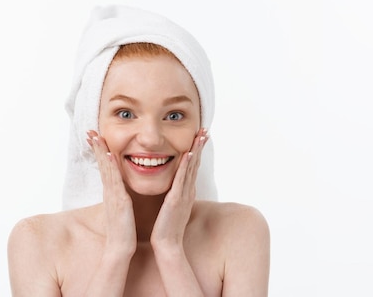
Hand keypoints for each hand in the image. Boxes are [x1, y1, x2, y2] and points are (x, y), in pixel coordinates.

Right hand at [87, 130, 136, 255]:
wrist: (121, 248)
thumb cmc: (124, 229)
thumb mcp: (122, 208)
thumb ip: (121, 197)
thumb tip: (121, 190)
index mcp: (112, 192)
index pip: (105, 168)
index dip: (100, 153)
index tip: (96, 138)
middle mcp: (110, 191)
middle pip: (102, 165)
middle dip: (96, 147)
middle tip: (91, 131)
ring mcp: (113, 195)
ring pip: (106, 169)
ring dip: (101, 152)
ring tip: (97, 137)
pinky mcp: (119, 201)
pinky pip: (114, 180)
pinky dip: (111, 167)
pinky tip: (110, 155)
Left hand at [150, 128, 207, 249]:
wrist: (167, 243)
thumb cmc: (167, 227)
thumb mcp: (173, 207)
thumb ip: (175, 195)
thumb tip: (175, 189)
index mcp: (186, 191)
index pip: (193, 167)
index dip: (197, 151)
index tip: (200, 137)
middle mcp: (188, 190)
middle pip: (196, 164)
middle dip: (200, 146)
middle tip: (205, 130)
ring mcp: (184, 194)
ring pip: (192, 168)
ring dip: (196, 150)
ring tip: (200, 135)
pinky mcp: (176, 199)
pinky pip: (182, 179)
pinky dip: (186, 165)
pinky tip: (189, 153)